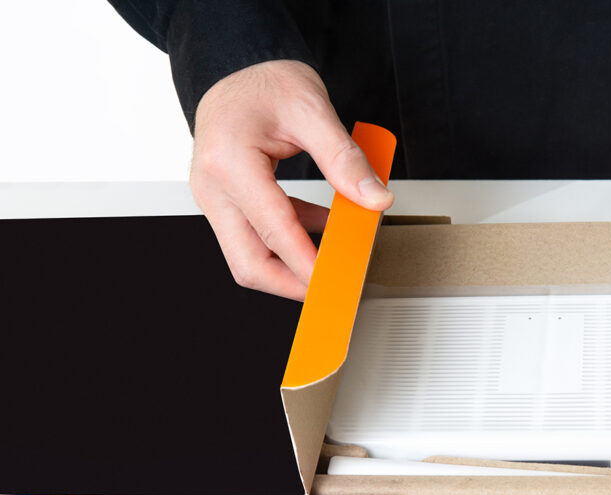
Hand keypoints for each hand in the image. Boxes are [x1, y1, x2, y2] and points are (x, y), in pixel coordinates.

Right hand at [190, 59, 393, 299]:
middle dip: (293, 284)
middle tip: (337, 289)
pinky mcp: (225, 201)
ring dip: (294, 264)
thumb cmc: (264, 80)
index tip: (338, 283)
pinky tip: (325, 229)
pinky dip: (290, 241)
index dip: (308, 265)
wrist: (235, 65)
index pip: (273, 232)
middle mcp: (212, 187)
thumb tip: (374, 200)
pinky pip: (256, 235)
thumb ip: (344, 160)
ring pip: (249, 256)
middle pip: (248, 263)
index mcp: (229, 163)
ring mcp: (214, 198)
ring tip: (341, 258)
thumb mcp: (312, 110)